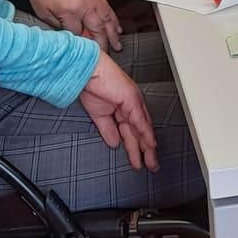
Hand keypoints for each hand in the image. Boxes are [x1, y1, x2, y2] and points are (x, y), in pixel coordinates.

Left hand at [20, 0, 121, 50]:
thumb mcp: (43, 13)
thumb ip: (59, 27)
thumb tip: (73, 38)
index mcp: (69, 9)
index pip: (80, 35)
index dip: (83, 45)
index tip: (86, 54)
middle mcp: (84, 3)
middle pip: (98, 29)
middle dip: (103, 44)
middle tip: (108, 56)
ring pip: (107, 19)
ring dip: (113, 34)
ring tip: (118, 45)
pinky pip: (108, 9)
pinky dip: (113, 20)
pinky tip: (117, 28)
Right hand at [78, 53, 158, 170]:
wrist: (86, 71)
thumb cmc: (90, 85)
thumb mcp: (99, 114)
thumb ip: (107, 129)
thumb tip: (114, 142)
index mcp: (124, 108)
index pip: (133, 131)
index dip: (136, 147)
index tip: (139, 160)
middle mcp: (132, 106)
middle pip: (141, 133)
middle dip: (145, 151)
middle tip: (151, 166)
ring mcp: (133, 103)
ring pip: (143, 130)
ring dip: (147, 147)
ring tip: (151, 162)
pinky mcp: (132, 100)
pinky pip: (140, 121)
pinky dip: (145, 134)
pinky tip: (150, 145)